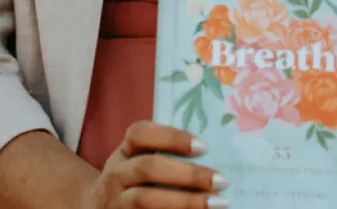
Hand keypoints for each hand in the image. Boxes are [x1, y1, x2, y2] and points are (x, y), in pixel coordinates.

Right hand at [82, 121, 227, 208]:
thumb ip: (161, 154)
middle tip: (220, 180)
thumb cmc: (130, 181)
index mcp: (123, 153)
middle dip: (187, 174)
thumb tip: (213, 156)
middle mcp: (116, 175)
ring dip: (185, 201)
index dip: (172, 138)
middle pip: (148, 168)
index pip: (139, 134)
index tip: (204, 147)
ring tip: (217, 203)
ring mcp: (116, 202)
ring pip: (145, 199)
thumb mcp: (135, 162)